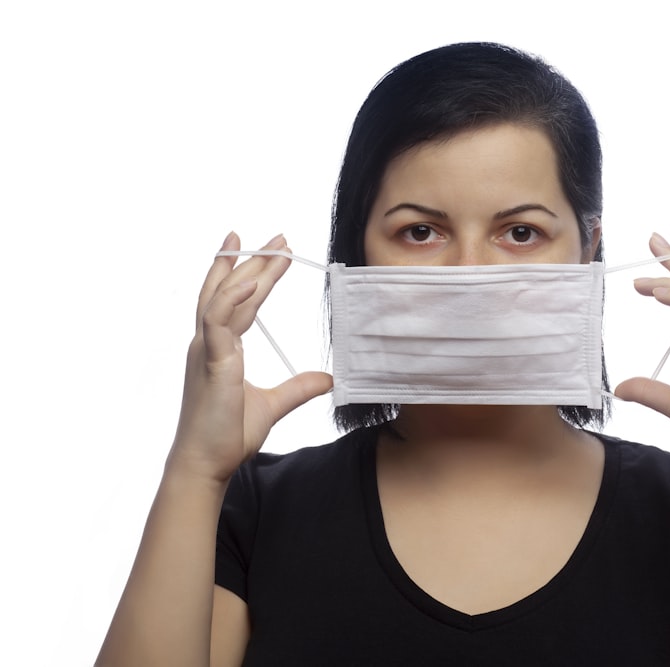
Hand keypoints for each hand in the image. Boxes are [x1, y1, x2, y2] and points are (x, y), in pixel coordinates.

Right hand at [168, 232, 333, 482]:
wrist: (207, 463)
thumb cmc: (228, 436)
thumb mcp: (273, 405)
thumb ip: (299, 387)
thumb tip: (327, 378)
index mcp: (219, 349)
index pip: (237, 302)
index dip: (253, 276)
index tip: (272, 253)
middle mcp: (208, 343)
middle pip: (229, 290)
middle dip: (252, 262)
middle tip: (278, 238)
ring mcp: (205, 350)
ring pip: (223, 297)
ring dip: (247, 270)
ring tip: (271, 247)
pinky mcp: (210, 362)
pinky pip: (219, 321)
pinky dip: (235, 300)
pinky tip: (254, 284)